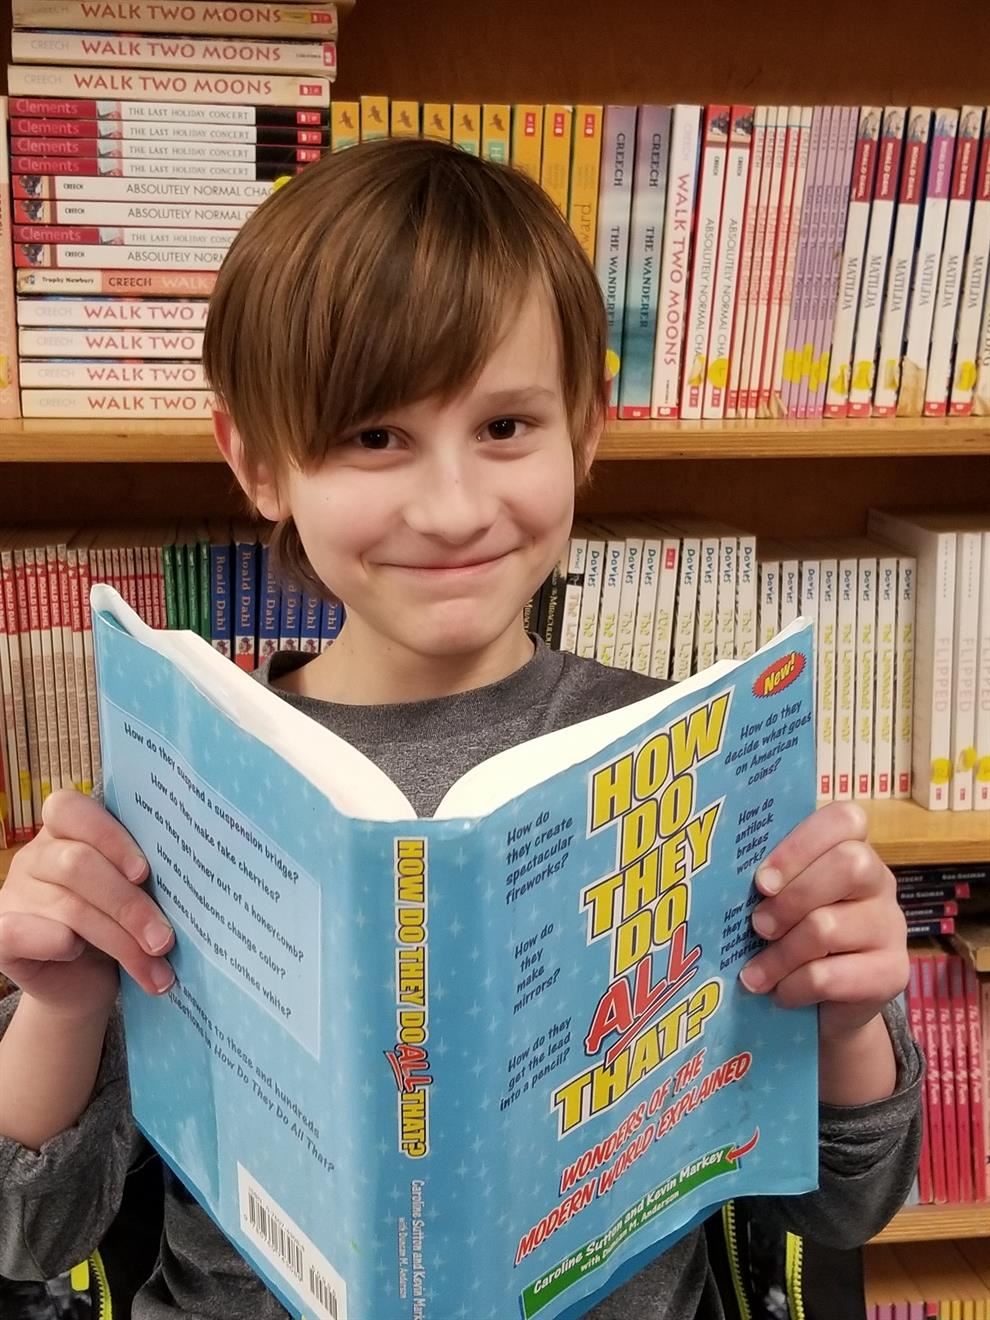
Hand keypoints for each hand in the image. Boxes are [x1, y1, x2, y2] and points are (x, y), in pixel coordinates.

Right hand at [0, 789, 174, 1018]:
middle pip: (78, 865)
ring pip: (68, 907)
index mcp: (66, 831)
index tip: (144, 873)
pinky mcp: (1, 935)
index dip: (109, 837)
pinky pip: (19, 932)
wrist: (87, 983)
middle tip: (164, 939)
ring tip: (155, 967)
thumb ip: (145, 875)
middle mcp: (35, 857)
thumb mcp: (137, 893)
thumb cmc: (119, 925)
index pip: (72, 809)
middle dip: (129, 905)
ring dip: (119, 941)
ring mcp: (14, 894)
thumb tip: (189, 878)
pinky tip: (78, 954)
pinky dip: (56, 942)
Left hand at [739, 802, 908, 1041]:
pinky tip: (781, 993)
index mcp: (851, 850)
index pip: (845, 819)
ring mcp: (891, 927)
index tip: (762, 880)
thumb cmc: (793, 938)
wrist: (827, 1008)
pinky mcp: (893, 973)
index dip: (801, 845)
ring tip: (756, 973)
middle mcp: (879, 882)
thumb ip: (769, 881)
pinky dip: (795, 986)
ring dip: (780, 954)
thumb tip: (723, 878)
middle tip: (758, 926)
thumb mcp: (781, 903)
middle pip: (849, 865)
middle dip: (791, 898)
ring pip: (829, 926)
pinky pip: (832, 975)